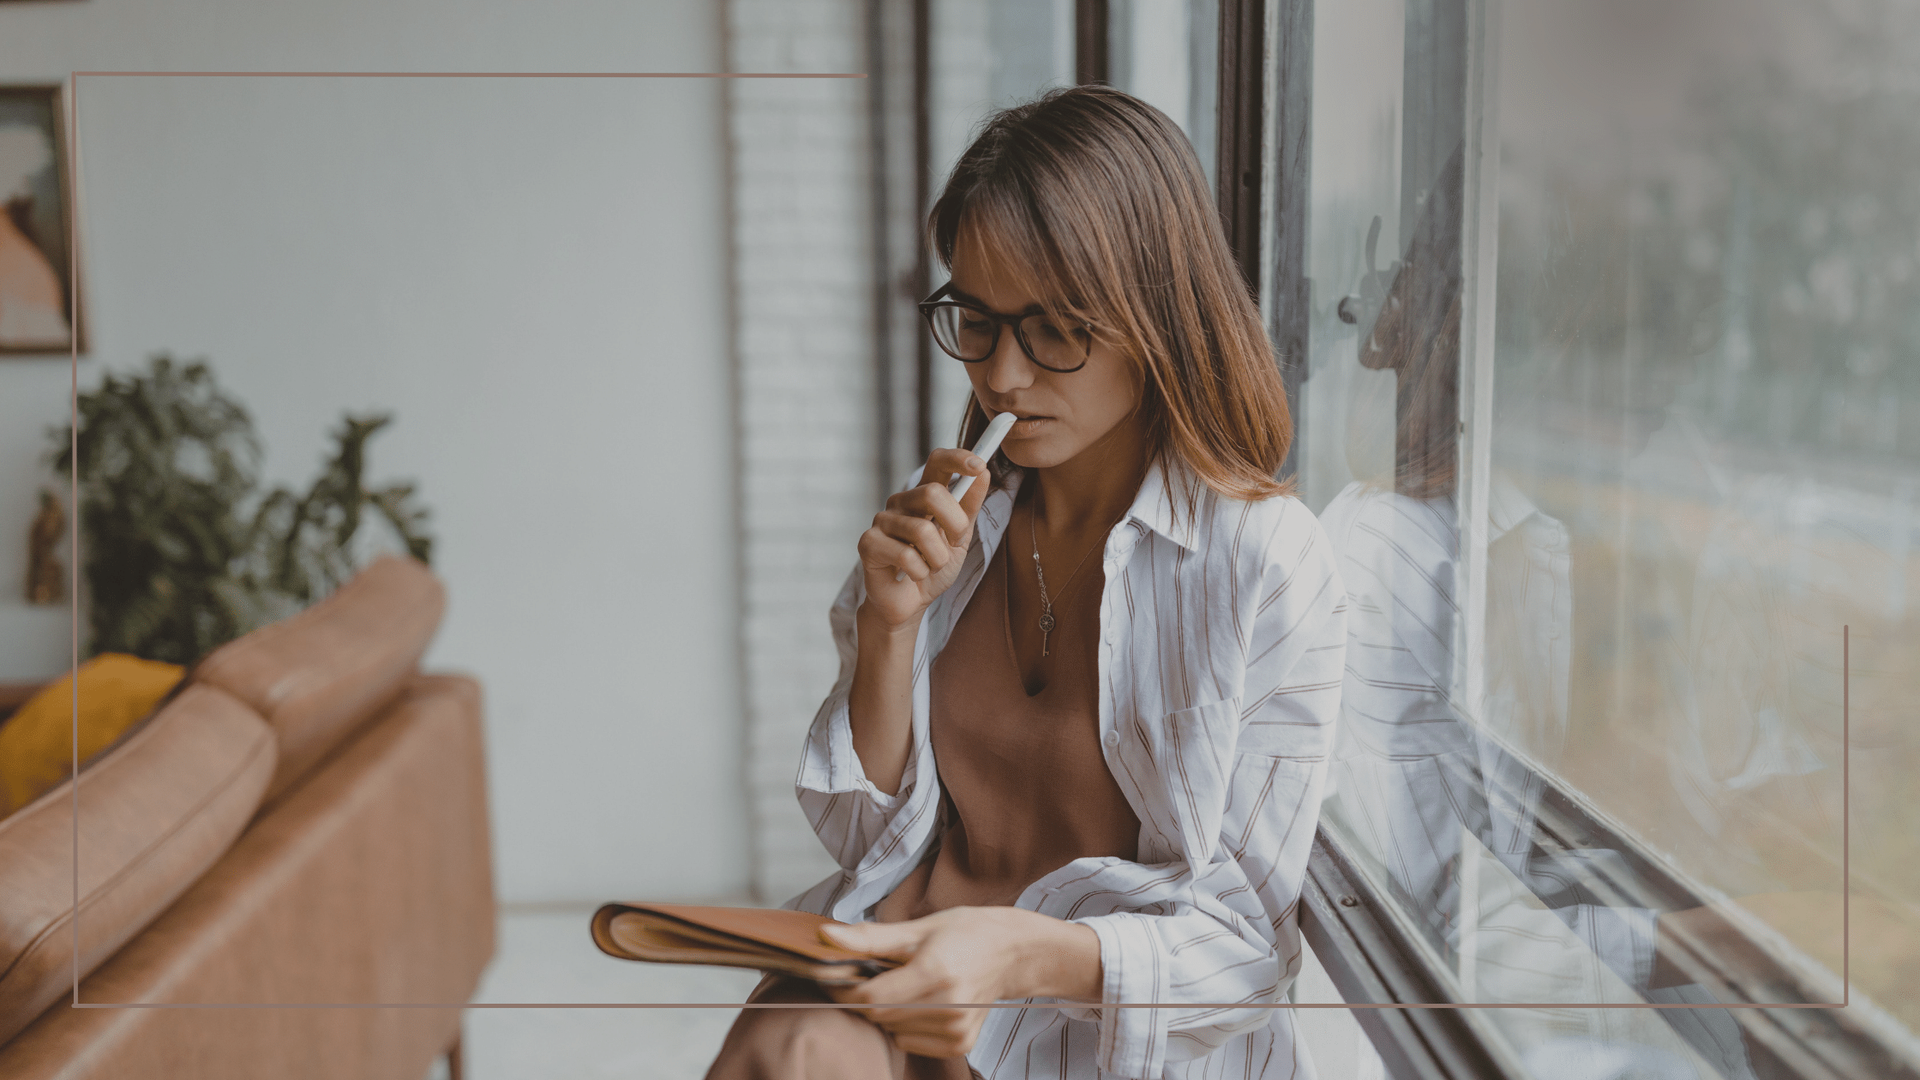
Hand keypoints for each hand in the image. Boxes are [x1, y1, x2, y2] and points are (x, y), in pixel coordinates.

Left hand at [817, 907, 1101, 1058]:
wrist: (1016, 954)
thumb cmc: (969, 933)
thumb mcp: (920, 927)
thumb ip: (871, 938)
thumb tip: (826, 937)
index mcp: (935, 973)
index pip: (870, 998)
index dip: (843, 990)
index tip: (833, 976)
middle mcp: (948, 1007)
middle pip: (878, 1015)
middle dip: (865, 996)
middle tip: (873, 972)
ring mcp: (955, 1031)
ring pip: (891, 1030)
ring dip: (886, 1011)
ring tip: (906, 983)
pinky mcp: (959, 1044)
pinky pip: (909, 1042)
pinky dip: (905, 1024)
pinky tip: (922, 1002)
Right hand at [857, 449, 991, 630]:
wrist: (910, 603)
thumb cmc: (932, 566)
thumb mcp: (960, 537)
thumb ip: (969, 506)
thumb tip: (982, 472)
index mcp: (923, 495)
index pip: (937, 461)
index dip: (958, 459)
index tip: (979, 465)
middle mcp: (901, 502)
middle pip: (932, 493)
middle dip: (954, 524)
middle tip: (954, 543)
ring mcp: (882, 520)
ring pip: (923, 531)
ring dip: (938, 559)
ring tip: (930, 566)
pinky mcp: (869, 543)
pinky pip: (906, 556)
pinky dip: (920, 572)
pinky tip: (912, 575)